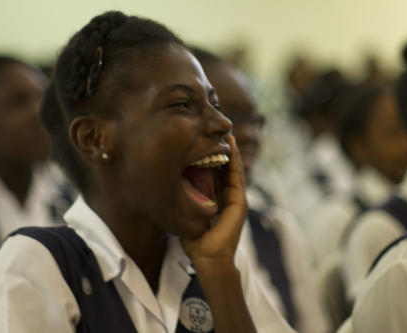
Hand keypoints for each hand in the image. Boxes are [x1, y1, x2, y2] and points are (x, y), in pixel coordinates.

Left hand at [181, 134, 246, 267]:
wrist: (208, 260)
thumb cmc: (196, 242)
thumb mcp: (186, 215)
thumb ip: (183, 202)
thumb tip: (167, 187)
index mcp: (216, 199)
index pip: (215, 172)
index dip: (210, 155)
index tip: (203, 139)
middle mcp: (228, 197)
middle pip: (225, 167)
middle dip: (221, 149)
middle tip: (214, 129)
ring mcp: (236, 199)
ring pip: (233, 168)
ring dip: (230, 150)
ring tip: (225, 131)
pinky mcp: (239, 203)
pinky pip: (236, 176)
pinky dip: (234, 160)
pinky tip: (230, 145)